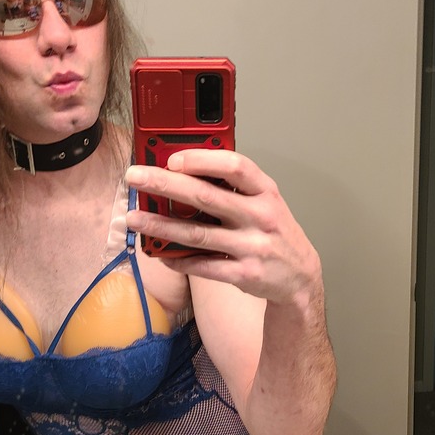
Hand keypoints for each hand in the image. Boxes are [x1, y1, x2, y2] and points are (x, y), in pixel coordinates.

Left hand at [126, 150, 320, 303]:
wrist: (300, 277)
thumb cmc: (273, 232)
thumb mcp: (264, 202)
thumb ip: (233, 187)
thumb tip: (183, 172)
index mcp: (266, 191)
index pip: (234, 166)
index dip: (201, 159)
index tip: (171, 157)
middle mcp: (261, 216)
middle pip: (205, 196)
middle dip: (164, 184)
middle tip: (136, 177)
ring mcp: (253, 247)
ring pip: (197, 234)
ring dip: (160, 225)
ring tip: (134, 218)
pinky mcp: (244, 274)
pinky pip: (202, 266)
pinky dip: (177, 259)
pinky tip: (159, 252)